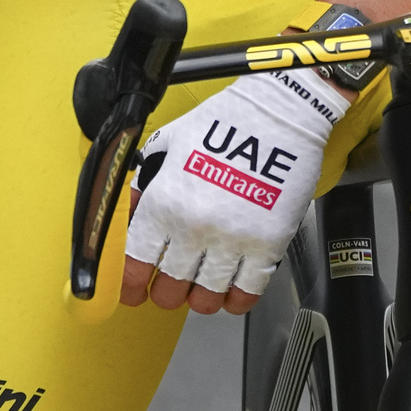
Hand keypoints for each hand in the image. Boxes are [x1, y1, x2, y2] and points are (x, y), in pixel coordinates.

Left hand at [120, 66, 347, 314]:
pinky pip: (247, 292)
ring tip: (204, 285)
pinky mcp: (268, 243)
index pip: (134, 265)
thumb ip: (146, 185)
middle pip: (169, 290)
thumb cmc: (227, 122)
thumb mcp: (169, 145)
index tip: (135, 289)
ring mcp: (232, 238)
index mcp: (164, 203)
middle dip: (167, 291)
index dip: (131, 285)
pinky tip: (233, 289)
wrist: (281, 110)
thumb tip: (129, 214)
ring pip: (205, 300)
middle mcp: (194, 227)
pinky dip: (236, 298)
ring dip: (201, 297)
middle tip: (174, 282)